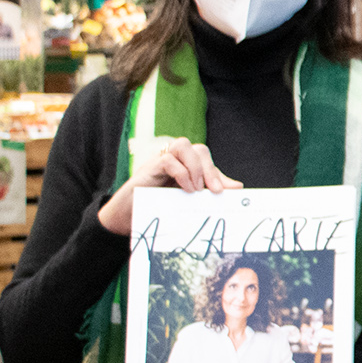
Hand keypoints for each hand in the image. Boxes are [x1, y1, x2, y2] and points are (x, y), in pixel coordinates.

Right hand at [97, 138, 240, 233]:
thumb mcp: (186, 200)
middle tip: (216, 191)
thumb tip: (237, 186)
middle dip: (210, 169)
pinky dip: (180, 172)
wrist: (124, 217)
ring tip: (197, 190)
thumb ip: (207, 192)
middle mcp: (173, 160)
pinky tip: (185, 189)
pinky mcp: (149, 168)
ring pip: (183, 145)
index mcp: (184, 166)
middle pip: (199, 149)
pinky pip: (168, 159)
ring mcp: (160, 160)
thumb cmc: (156, 207)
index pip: (206, 161)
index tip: (230, 192)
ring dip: (195, 167)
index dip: (218, 174)